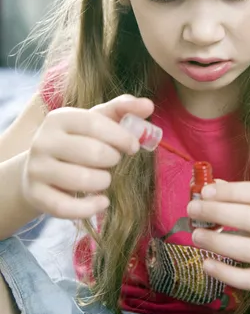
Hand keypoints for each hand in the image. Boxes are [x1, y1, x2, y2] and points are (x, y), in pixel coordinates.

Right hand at [22, 95, 153, 219]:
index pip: (94, 123)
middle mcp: (43, 141)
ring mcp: (37, 169)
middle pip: (92, 152)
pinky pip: (67, 207)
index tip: (134, 146)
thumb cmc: (77, 141)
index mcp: (59, 118)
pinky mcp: (36, 196)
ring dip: (103, 181)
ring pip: (82, 180)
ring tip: (104, 179)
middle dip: (112, 159)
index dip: (120, 136)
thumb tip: (149, 105)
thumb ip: (123, 109)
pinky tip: (102, 202)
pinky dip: (90, 208)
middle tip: (113, 161)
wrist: (38, 170)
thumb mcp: (96, 121)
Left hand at [187, 181, 249, 296]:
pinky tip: (207, 264)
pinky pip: (249, 279)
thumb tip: (204, 189)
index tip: (204, 192)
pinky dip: (226, 273)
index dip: (230, 191)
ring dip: (218, 242)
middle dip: (218, 213)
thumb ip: (234, 197)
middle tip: (192, 210)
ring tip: (196, 236)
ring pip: (249, 249)